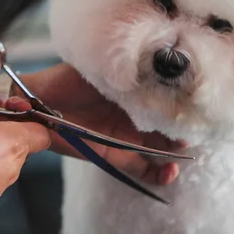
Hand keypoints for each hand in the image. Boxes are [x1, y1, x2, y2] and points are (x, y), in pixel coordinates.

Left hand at [4, 63, 187, 185]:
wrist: (39, 100)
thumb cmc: (67, 78)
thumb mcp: (101, 66)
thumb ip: (126, 67)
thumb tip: (155, 60)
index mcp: (130, 92)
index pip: (160, 98)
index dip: (177, 102)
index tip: (194, 102)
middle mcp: (131, 115)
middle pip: (163, 124)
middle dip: (180, 127)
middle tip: (194, 126)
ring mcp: (124, 136)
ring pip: (157, 147)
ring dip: (174, 151)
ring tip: (184, 150)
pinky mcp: (113, 154)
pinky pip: (140, 168)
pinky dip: (157, 173)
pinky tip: (171, 172)